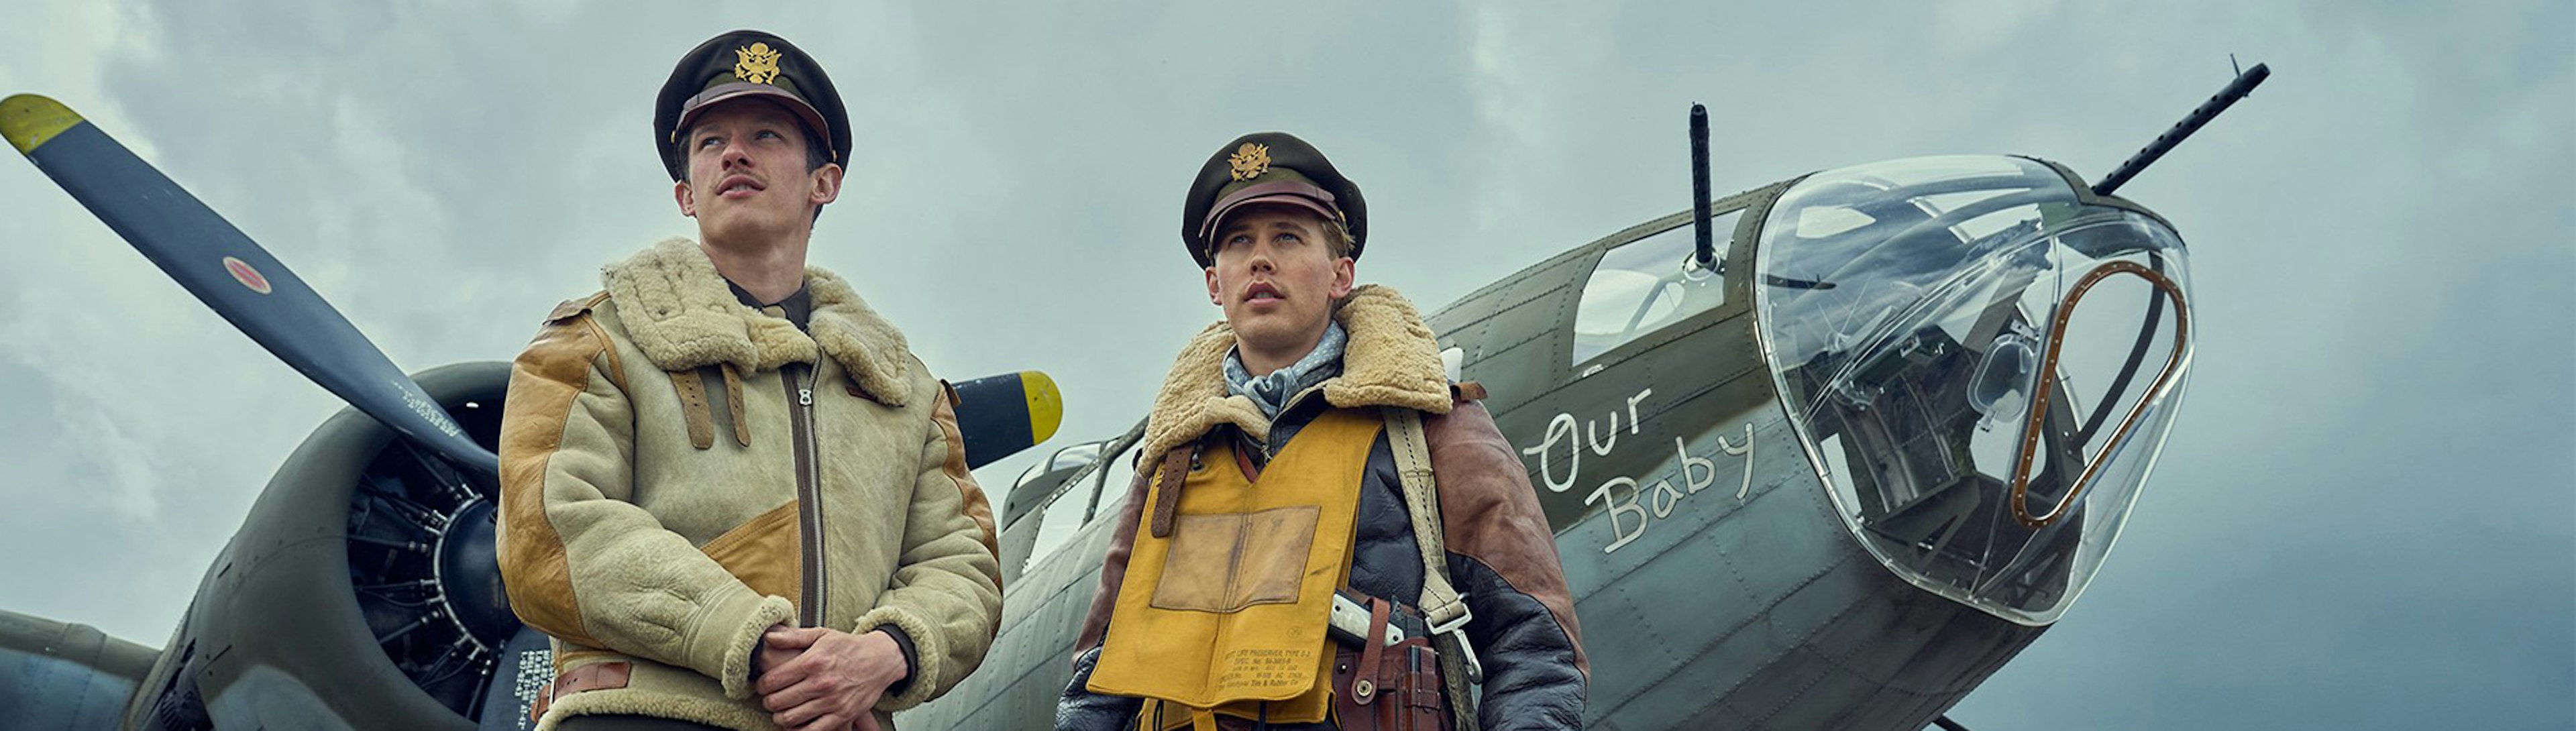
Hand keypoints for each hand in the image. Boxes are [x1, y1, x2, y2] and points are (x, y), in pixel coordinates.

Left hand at [754, 627, 906, 730]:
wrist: (881, 659)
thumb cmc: (850, 647)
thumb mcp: (821, 635)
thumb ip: (793, 637)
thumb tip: (769, 636)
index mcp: (813, 661)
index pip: (772, 680)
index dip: (761, 685)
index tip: (762, 686)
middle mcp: (821, 683)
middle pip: (778, 701)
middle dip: (768, 702)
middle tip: (770, 699)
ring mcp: (832, 701)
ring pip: (790, 718)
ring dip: (780, 717)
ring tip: (781, 711)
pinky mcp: (842, 715)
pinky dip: (798, 730)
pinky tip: (796, 723)